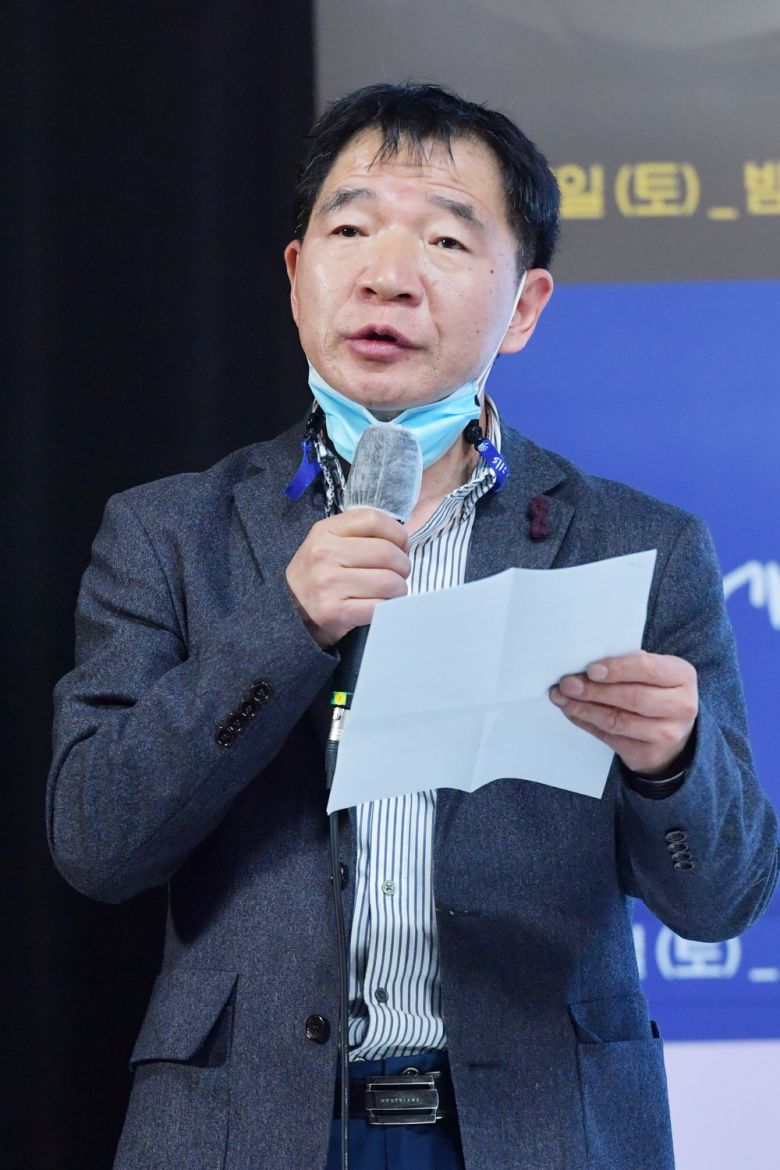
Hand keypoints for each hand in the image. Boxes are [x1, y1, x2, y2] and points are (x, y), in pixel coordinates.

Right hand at [285, 508, 410, 647]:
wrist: (287, 612)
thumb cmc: (316, 575)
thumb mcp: (326, 543)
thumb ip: (359, 534)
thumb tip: (403, 539)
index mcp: (324, 531)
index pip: (374, 519)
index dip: (397, 533)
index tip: (400, 546)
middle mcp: (325, 554)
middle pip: (387, 552)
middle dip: (403, 565)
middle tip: (398, 574)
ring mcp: (329, 584)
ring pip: (389, 582)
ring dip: (399, 589)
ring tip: (391, 591)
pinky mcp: (336, 612)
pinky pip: (380, 606)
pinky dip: (388, 607)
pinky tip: (381, 605)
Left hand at [549, 651, 697, 776]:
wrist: (673, 732)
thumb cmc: (656, 691)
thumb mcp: (653, 672)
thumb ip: (627, 665)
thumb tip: (584, 666)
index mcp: (682, 676)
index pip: (648, 669)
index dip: (617, 669)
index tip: (590, 669)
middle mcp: (681, 706)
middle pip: (632, 698)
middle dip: (594, 691)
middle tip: (567, 684)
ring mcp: (666, 734)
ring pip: (617, 721)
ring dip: (583, 708)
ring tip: (561, 698)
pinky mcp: (647, 754)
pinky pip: (609, 737)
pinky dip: (586, 723)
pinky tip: (572, 711)